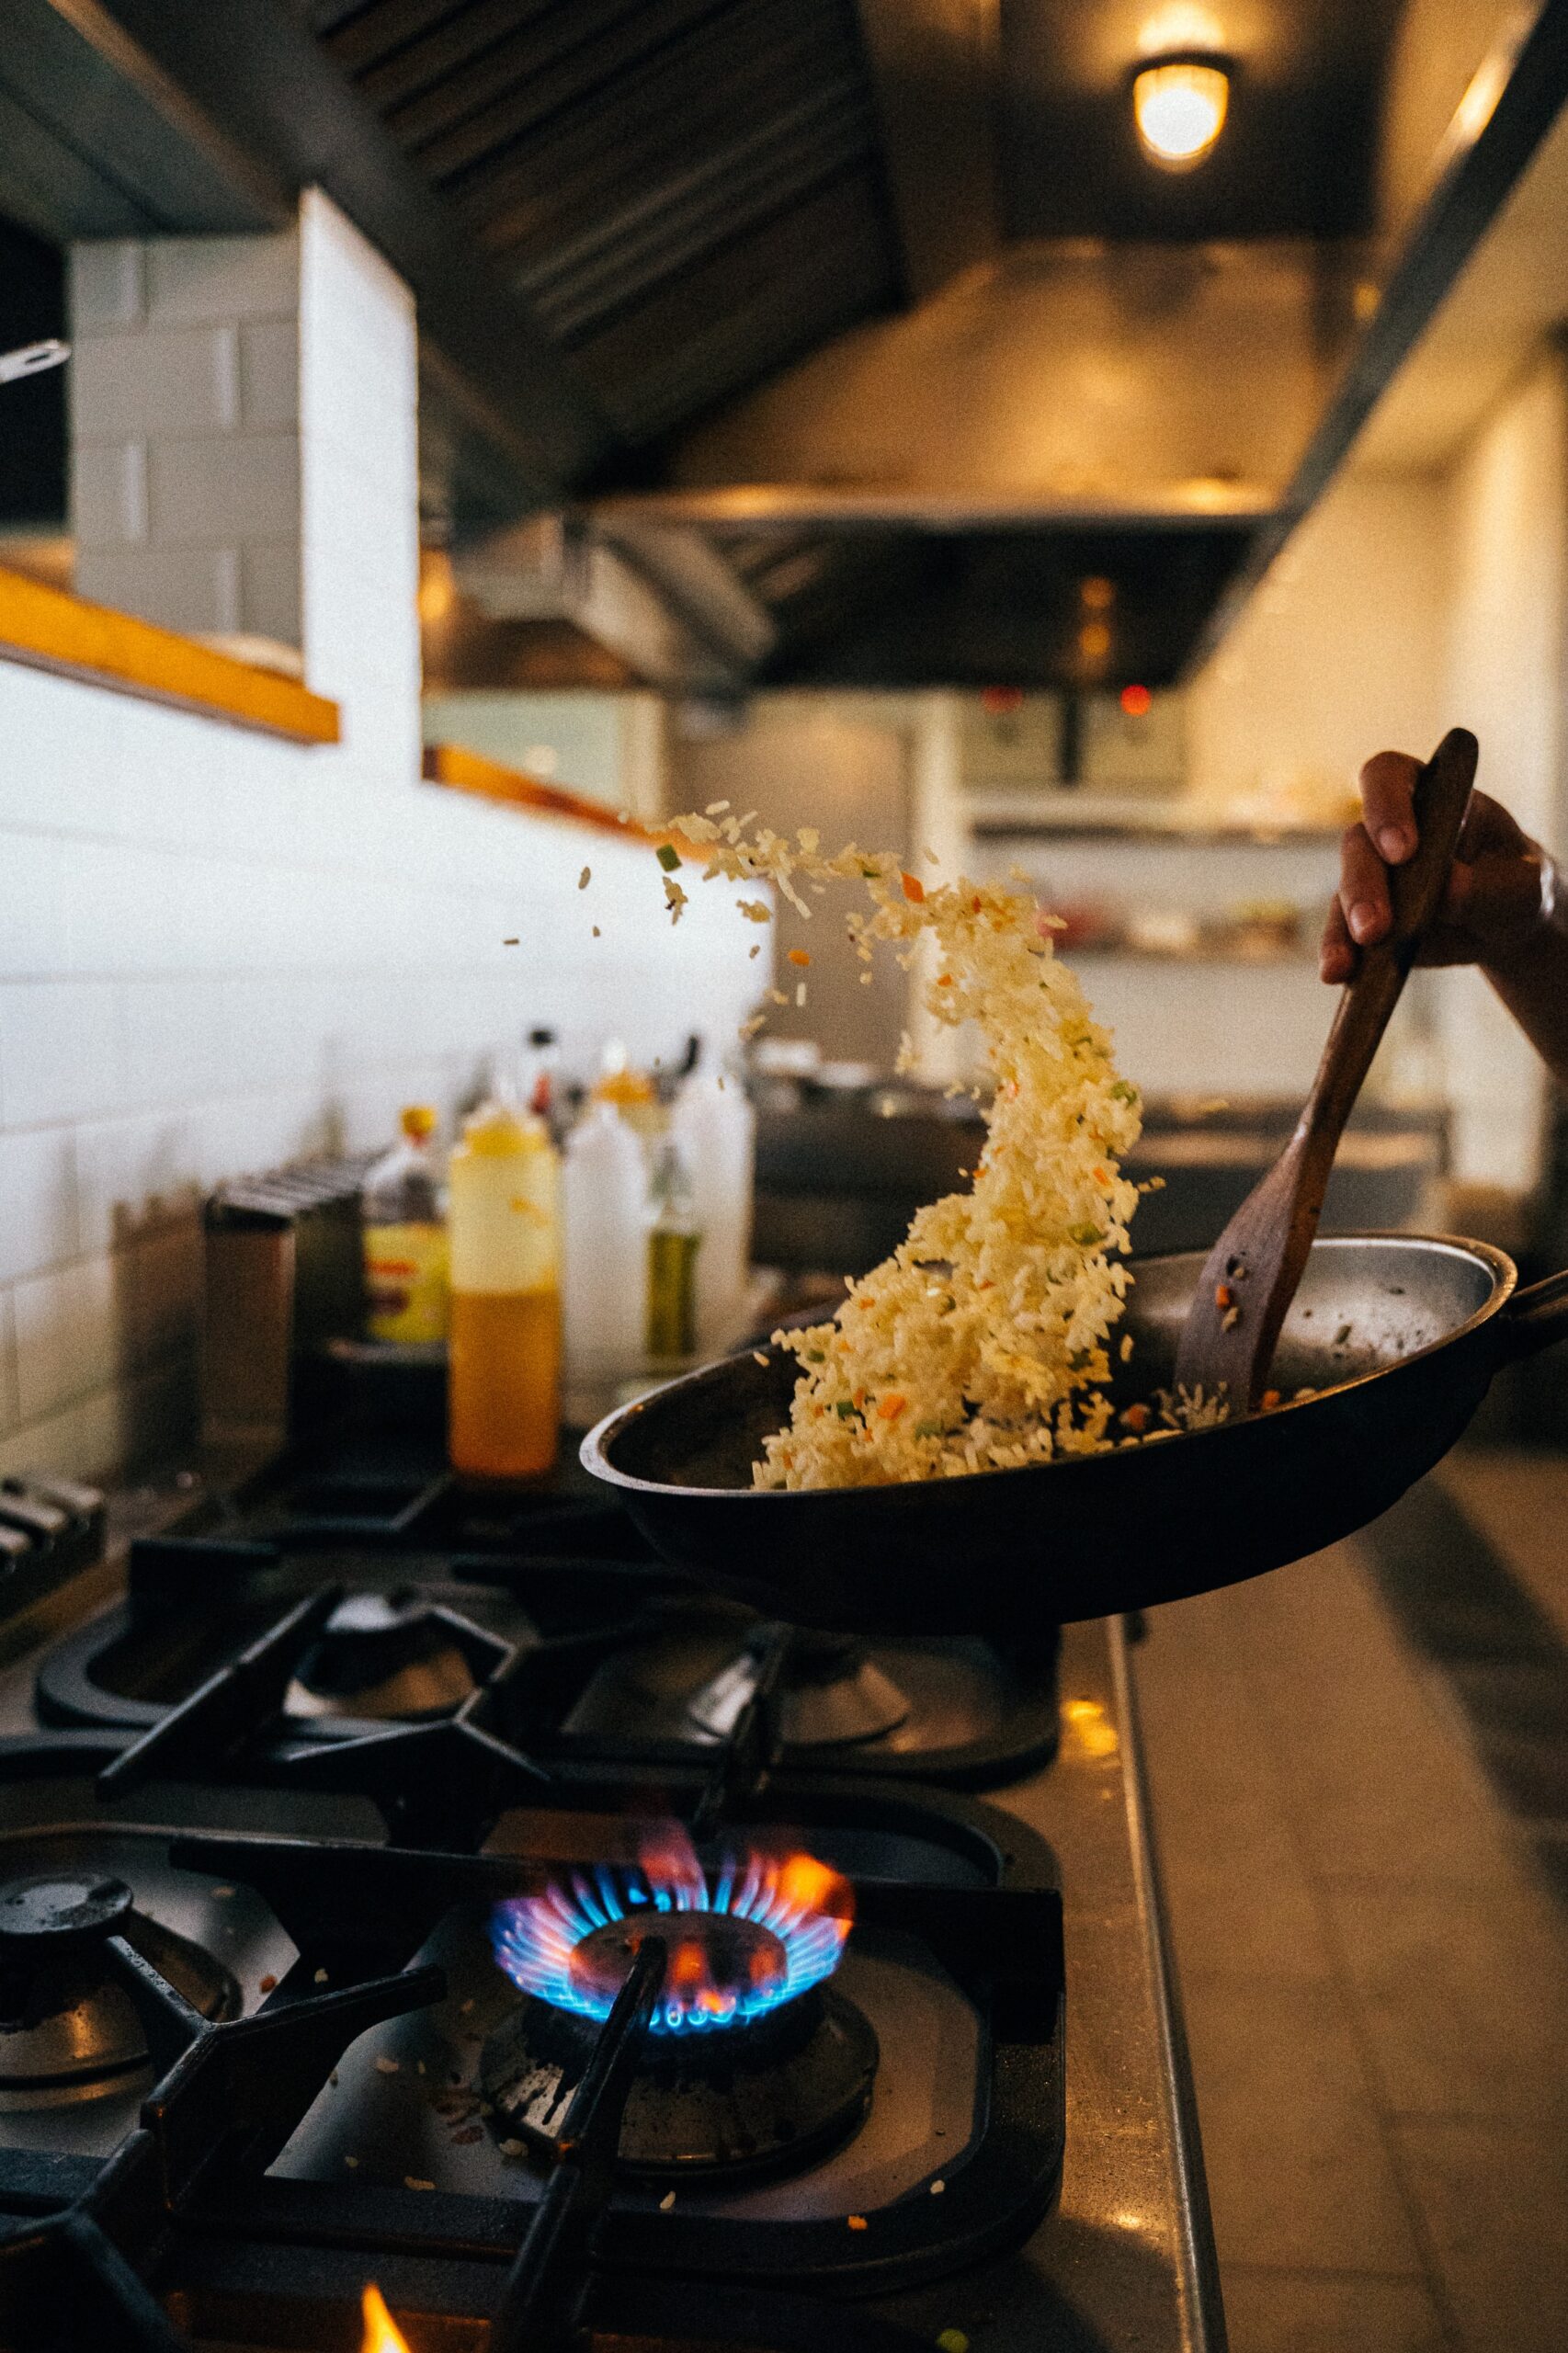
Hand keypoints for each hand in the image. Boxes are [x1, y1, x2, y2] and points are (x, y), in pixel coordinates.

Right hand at [1319, 750, 1556, 982]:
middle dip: (1364, 885)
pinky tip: (1338, 973)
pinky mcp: (1360, 917)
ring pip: (1344, 889)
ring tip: (1358, 957)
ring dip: (1346, 924)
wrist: (1503, 923)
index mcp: (1429, 796)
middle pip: (1358, 842)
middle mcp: (1389, 829)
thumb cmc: (1515, 885)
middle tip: (1377, 926)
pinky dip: (1337, 952)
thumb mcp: (1522, 885)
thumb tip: (1445, 892)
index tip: (1402, 850)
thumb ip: (1488, 886)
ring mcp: (1371, 874)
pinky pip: (1340, 932)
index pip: (1388, 776)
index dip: (1386, 807)